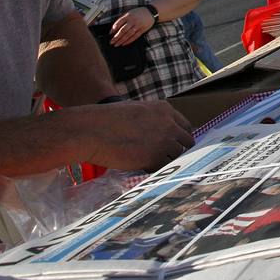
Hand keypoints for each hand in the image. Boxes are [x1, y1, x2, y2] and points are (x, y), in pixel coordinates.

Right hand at [68, 101, 194, 170]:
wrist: (93, 131)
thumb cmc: (107, 120)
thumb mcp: (136, 111)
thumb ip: (152, 119)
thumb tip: (160, 133)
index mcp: (165, 109)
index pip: (186, 126)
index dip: (180, 137)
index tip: (175, 145)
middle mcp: (169, 124)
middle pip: (187, 142)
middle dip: (178, 150)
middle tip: (166, 158)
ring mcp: (164, 141)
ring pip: (177, 156)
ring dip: (166, 161)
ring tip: (149, 163)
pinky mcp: (155, 158)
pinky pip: (163, 168)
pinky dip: (156, 170)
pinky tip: (143, 167)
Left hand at [110, 7, 155, 46]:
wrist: (151, 12)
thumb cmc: (138, 12)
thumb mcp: (130, 12)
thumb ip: (123, 18)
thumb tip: (114, 27)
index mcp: (129, 15)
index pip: (119, 22)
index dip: (113, 28)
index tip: (109, 33)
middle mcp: (133, 20)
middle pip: (123, 30)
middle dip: (116, 37)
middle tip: (111, 42)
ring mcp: (138, 25)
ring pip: (128, 34)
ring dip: (121, 40)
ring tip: (116, 44)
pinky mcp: (143, 29)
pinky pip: (135, 36)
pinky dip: (129, 41)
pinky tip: (124, 44)